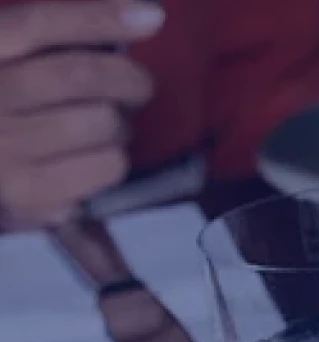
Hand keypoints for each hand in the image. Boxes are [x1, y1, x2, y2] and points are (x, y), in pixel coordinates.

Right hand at [0, 1, 160, 229]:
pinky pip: (106, 169)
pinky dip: (112, 160)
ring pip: (103, 125)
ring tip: (102, 125)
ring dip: (120, 124)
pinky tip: (89, 157)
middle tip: (136, 87)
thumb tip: (147, 16)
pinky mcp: (28, 195)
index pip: (38, 24)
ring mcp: (2, 150)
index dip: (99, 17)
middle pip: (80, 76)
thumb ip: (60, 34)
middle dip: (128, 79)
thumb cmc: (6, 100)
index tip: (152, 17)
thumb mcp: (15, 58)